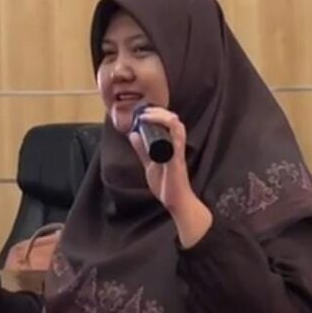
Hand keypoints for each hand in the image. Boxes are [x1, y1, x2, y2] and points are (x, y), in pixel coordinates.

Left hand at [128, 108, 211, 247]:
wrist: (176, 201)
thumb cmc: (167, 184)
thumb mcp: (150, 164)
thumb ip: (143, 150)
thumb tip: (134, 135)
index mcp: (170, 145)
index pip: (168, 123)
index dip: (157, 114)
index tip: (143, 113)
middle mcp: (176, 145)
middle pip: (172, 119)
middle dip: (158, 111)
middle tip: (143, 112)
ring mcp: (177, 151)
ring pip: (176, 125)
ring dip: (161, 116)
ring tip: (147, 115)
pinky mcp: (177, 158)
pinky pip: (177, 139)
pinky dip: (168, 127)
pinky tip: (154, 125)